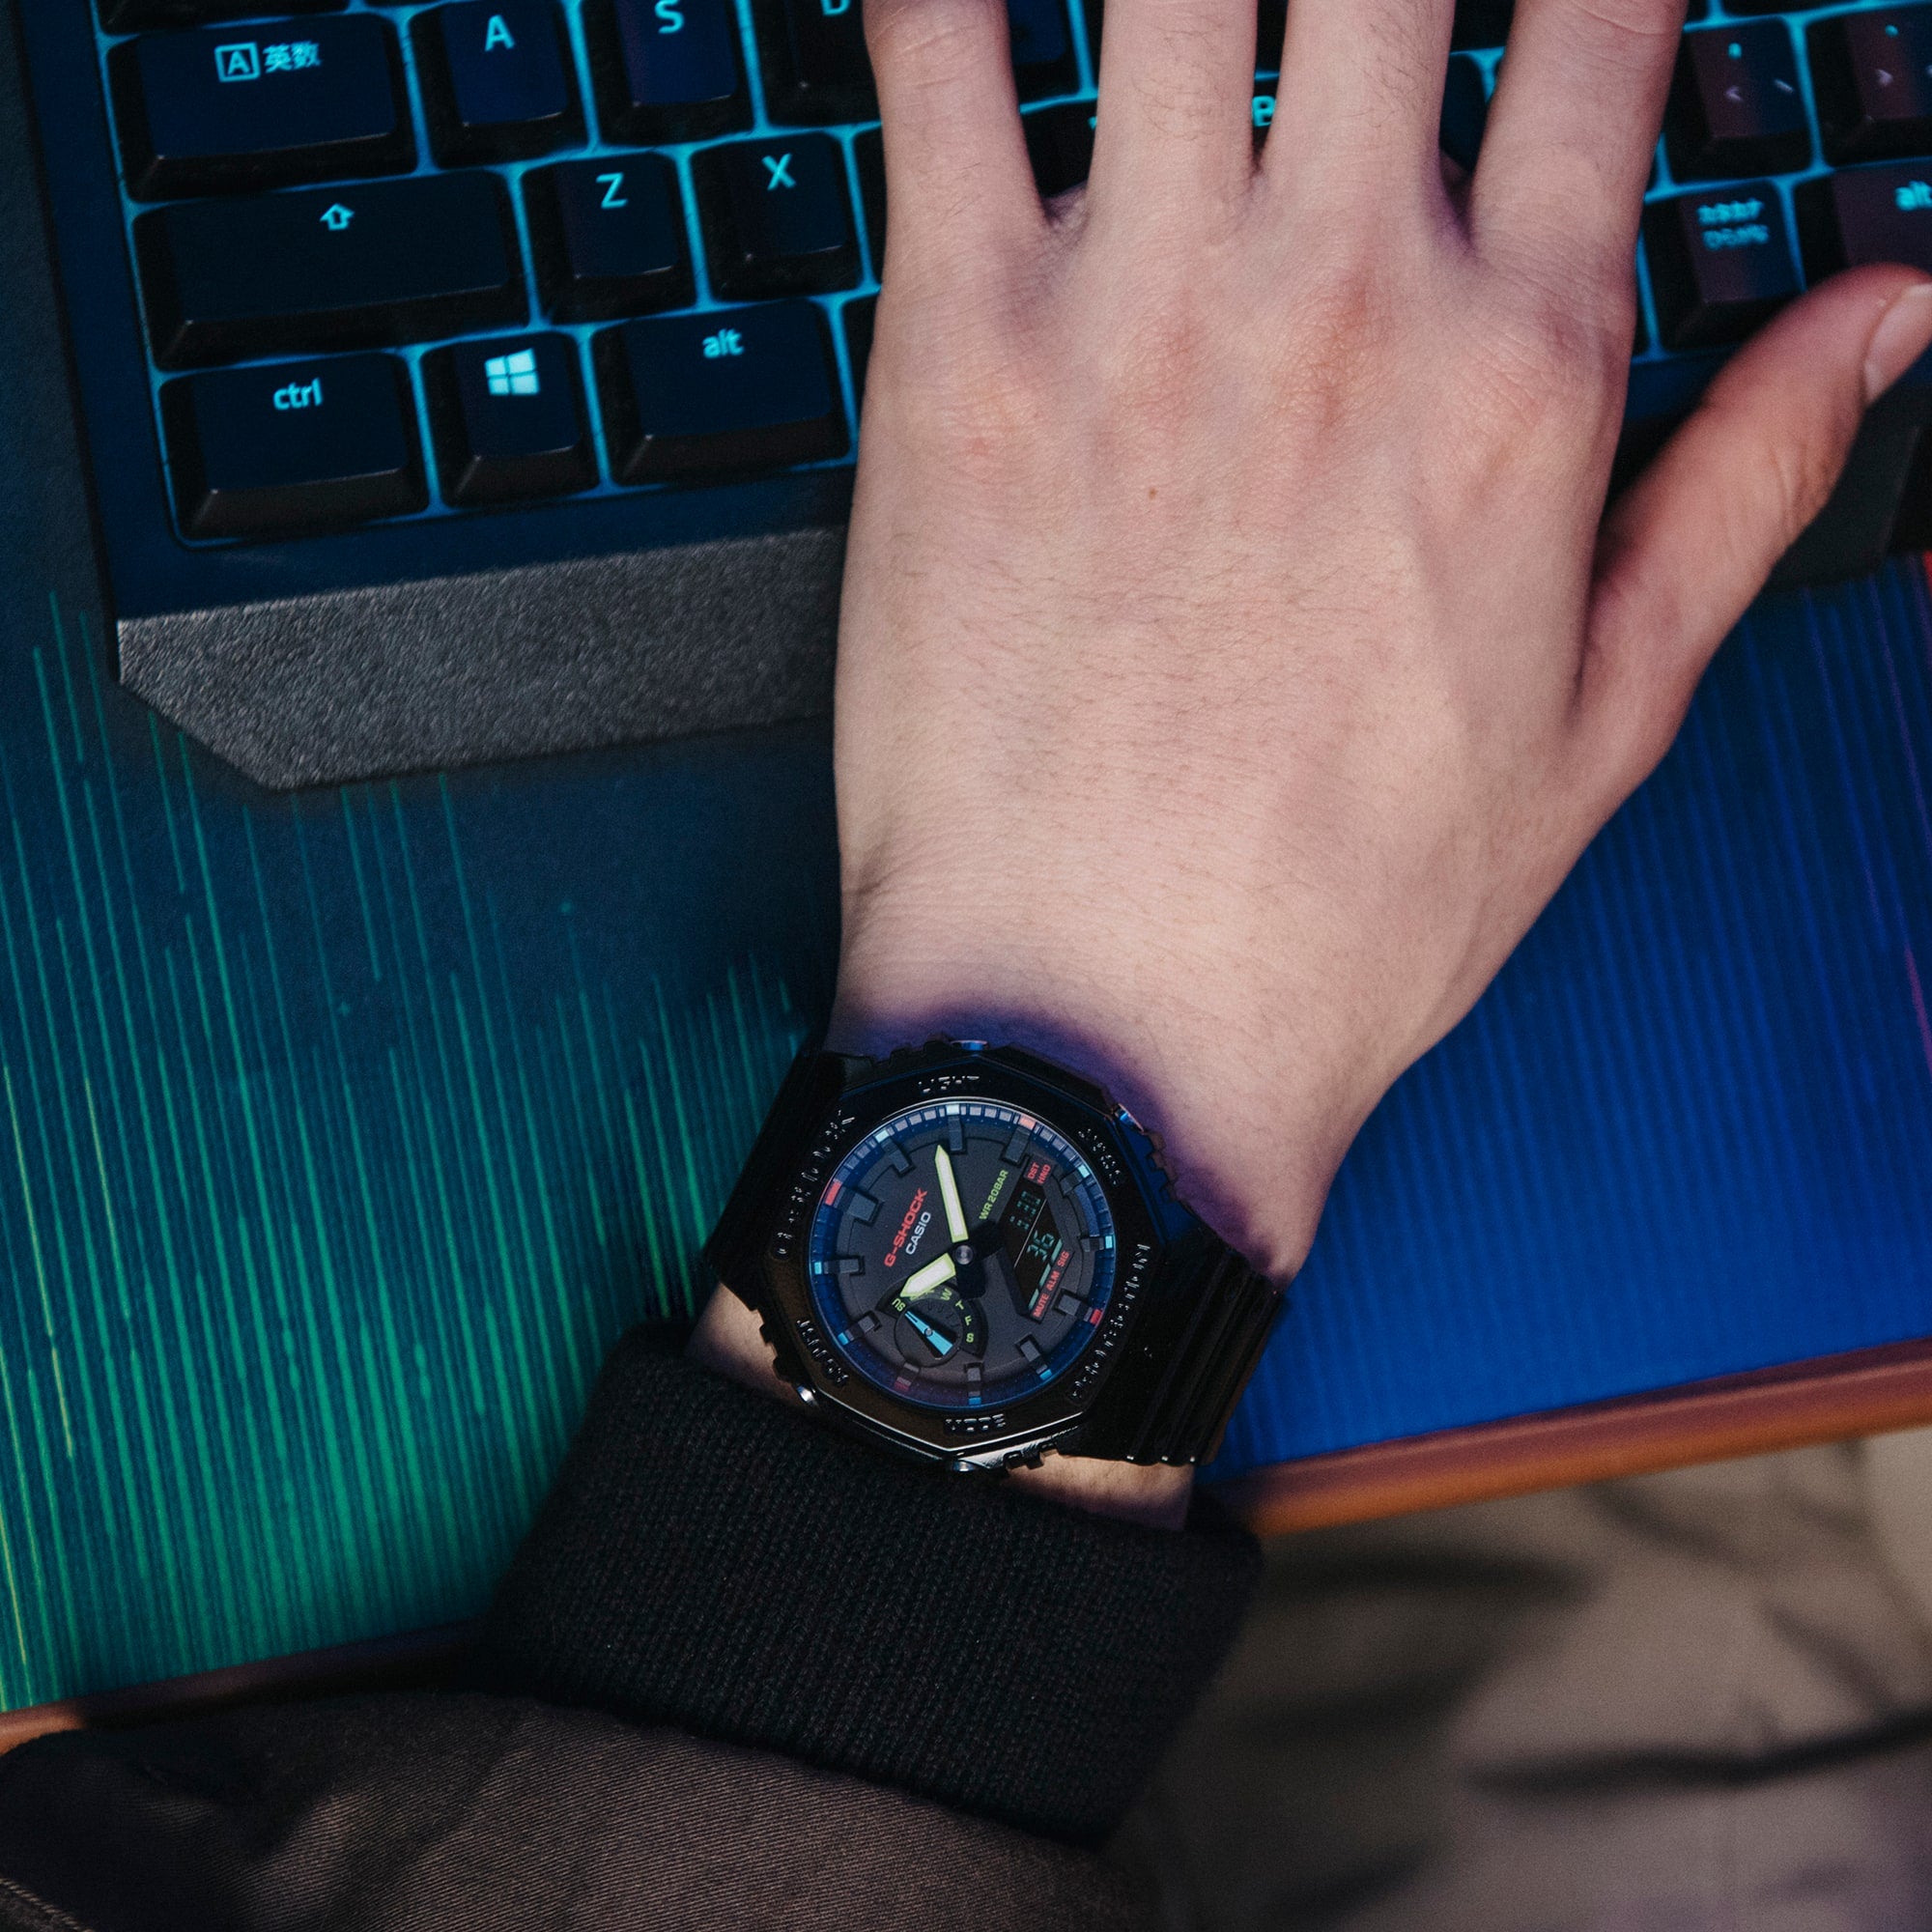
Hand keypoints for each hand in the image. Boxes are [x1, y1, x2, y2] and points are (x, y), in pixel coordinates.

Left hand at [827, 0, 1931, 1282]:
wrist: (1107, 1023)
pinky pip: (932, 65)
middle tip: (1346, 16)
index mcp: (1516, 369)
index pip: (1605, 17)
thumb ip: (1748, 482)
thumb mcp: (1605, 722)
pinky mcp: (955, 356)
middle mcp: (1337, 295)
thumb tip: (1887, 311)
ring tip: (1192, 8)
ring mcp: (1134, 308)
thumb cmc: (1338, 910)